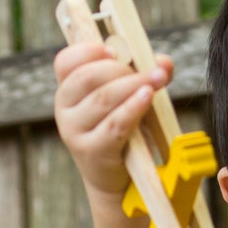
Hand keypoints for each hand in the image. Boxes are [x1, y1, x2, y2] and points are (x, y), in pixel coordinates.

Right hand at [52, 42, 171, 198]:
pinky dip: (133, 107)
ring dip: (133, 85)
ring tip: (157, 80)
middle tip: (150, 71)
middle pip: (87, 77)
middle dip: (122, 69)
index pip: (65, 62)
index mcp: (68, 89)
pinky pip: (114, 124)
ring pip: (103, 98)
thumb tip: (164, 63)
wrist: (117, 177)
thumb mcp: (130, 98)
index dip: (86, 51)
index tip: (113, 50)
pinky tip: (148, 97)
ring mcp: (74, 131)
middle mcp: (64, 109)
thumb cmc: (123, 130)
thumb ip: (145, 74)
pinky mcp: (90, 151)